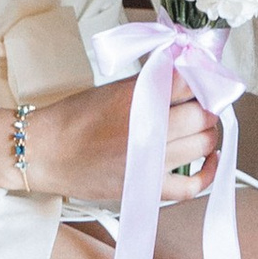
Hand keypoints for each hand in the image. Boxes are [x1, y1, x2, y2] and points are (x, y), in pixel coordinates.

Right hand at [0, 80, 221, 204]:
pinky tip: (212, 158)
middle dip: (206, 104)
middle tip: (199, 101)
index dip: (201, 76)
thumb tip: (186, 71)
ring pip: (204, 143)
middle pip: (203, 114)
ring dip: (208, 131)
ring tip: (199, 124)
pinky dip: (209, 172)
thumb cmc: (75, 119)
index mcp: (138, 99)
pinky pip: (193, 185)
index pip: (190, 81)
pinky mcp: (148, 187)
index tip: (202, 76)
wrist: (45, 153)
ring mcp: (151, 161)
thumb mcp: (113, 88)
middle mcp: (148, 129)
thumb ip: (152, 82)